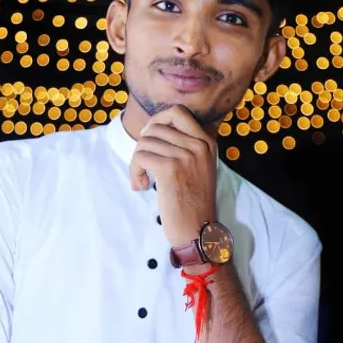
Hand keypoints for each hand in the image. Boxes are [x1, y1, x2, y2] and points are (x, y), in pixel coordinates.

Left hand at [130, 105, 217, 246]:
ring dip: (137, 162)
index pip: (177, 112)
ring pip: (145, 143)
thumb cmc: (194, 202)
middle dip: (143, 146)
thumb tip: (152, 130)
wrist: (198, 230)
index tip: (149, 138)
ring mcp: (186, 155)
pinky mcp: (170, 169)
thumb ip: (186, 146)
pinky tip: (141, 185)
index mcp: (207, 141)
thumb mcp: (200, 167)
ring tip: (142, 179)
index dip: (157, 121)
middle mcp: (199, 144)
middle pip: (155, 128)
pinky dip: (135, 171)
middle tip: (143, 165)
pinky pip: (140, 157)